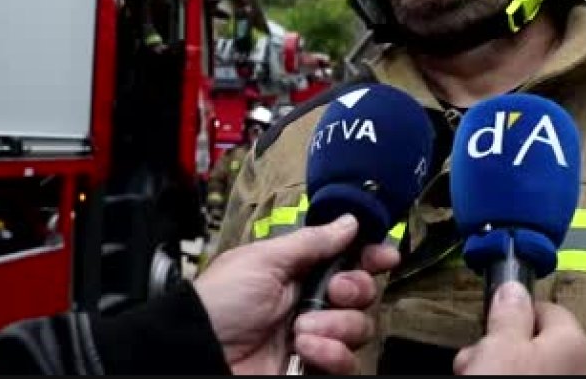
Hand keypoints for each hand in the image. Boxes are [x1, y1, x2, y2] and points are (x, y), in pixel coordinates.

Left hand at [194, 214, 399, 374]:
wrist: (200, 351)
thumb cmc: (223, 299)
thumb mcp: (264, 259)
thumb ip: (312, 241)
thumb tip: (350, 221)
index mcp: (299, 270)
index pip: (348, 259)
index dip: (370, 256)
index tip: (385, 255)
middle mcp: (312, 302)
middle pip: (362, 292)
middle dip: (355, 289)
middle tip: (333, 291)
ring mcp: (316, 337)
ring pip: (359, 328)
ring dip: (335, 325)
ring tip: (300, 330)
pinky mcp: (315, 367)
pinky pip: (347, 362)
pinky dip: (331, 354)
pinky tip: (304, 349)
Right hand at [454, 282, 585, 374]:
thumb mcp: (500, 345)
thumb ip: (509, 312)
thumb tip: (514, 288)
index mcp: (574, 341)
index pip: (545, 307)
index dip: (513, 310)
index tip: (491, 319)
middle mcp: (580, 363)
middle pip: (532, 339)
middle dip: (498, 343)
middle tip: (476, 355)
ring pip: (526, 363)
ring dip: (497, 363)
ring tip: (475, 371)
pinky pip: (528, 376)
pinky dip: (508, 375)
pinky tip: (486, 377)